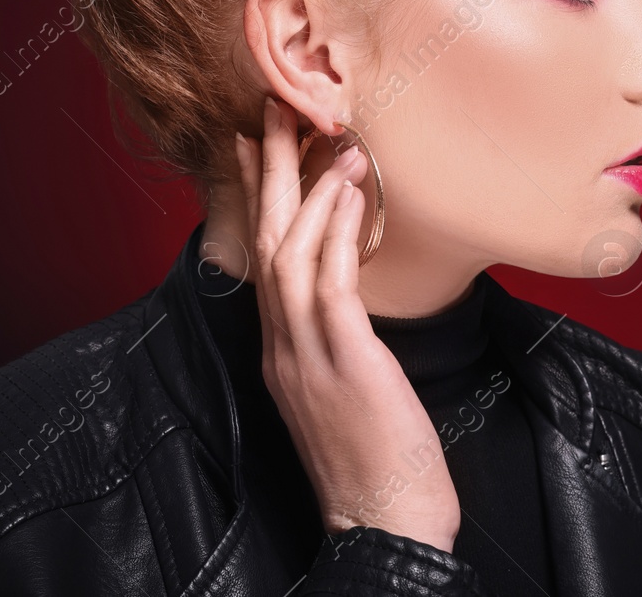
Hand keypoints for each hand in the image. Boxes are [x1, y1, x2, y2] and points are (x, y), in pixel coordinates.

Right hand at [234, 96, 461, 551]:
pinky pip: (330, 282)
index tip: (258, 145)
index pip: (262, 260)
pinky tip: (349, 195)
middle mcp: (281, 347)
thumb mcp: (349, 394)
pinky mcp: (342, 361)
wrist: (383, 530)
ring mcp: (305, 354)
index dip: (258, 199)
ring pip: (288, 252)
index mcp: (281, 353)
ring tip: (329, 139)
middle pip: (262, 241)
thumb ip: (341, 345)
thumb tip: (355, 300)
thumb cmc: (379, 466)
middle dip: (266, 172)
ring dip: (305, 189)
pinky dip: (336, 232)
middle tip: (274, 111)